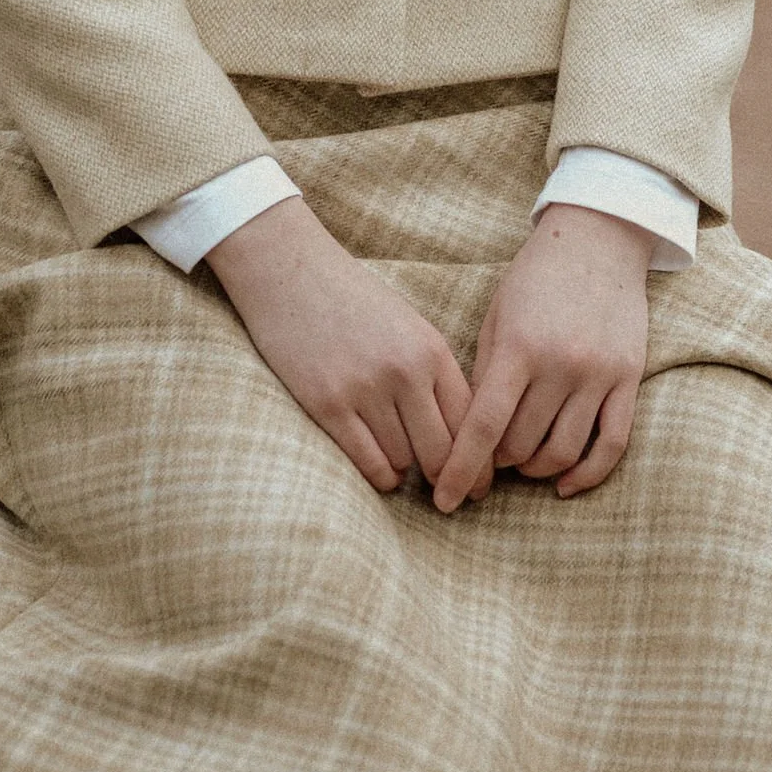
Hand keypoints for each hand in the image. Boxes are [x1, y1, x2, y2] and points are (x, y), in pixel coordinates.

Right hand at [207, 196, 472, 495]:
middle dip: (450, 482)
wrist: (291, 273)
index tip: (481, 486)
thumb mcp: (409, 329)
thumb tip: (462, 438)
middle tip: (450, 499)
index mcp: (432, 350)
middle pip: (442, 452)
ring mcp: (365, 389)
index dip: (480, 463)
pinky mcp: (328, 405)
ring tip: (405, 470)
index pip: (471, 422)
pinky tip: (383, 472)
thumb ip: (435, 376)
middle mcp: (405, 372)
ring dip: (406, 472)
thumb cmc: (354, 303)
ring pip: (404, 461)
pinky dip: (381, 476)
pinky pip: (368, 463)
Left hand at [434, 204, 654, 511]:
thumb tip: (472, 436)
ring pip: (563, 452)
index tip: (443, 501)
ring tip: (523, 462)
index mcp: (519, 346)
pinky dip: (588, 474)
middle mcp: (560, 364)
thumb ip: (485, 373)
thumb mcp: (498, 316)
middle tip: (490, 456)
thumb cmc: (536, 277)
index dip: (460, 469)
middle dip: (498, 462)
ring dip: (536, 469)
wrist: (599, 238)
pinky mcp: (629, 378)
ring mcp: (599, 373)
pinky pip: (612, 444)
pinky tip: (565, 484)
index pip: (484, 426)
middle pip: (522, 445)